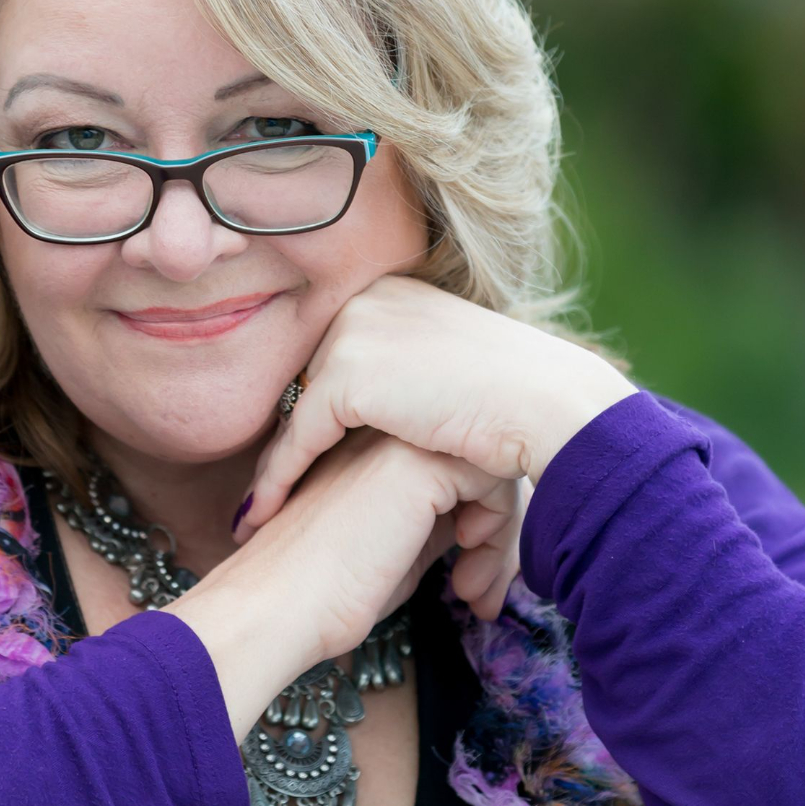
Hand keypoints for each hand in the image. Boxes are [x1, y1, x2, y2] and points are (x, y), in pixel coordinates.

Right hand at [213, 424, 527, 665]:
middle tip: (482, 587)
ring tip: (479, 589)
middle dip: (494, 527)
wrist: (280, 605)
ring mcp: (397, 441)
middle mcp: (382, 433)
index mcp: (365, 446)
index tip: (468, 575)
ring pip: (489, 466)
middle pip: (473, 461)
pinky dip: (495, 531)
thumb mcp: (388, 545)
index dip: (470, 517)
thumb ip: (425, 519)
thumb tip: (474, 520)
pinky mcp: (416, 463)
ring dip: (498, 533)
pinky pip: (491, 480)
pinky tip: (469, 572)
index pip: (445, 463)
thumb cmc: (323, 591)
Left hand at [234, 275, 636, 548]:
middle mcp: (366, 299)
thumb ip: (413, 372)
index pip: (335, 357)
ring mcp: (354, 332)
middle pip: (309, 381)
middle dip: (290, 438)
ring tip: (256, 511)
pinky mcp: (348, 374)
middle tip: (265, 490)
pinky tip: (262, 514)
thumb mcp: (455, 368)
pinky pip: (298, 436)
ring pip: (297, 411)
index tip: (294, 461)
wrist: (548, 404)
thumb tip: (388, 403)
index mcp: (393, 291)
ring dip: (277, 465)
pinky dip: (278, 478)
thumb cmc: (519, 402)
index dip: (314, 414)